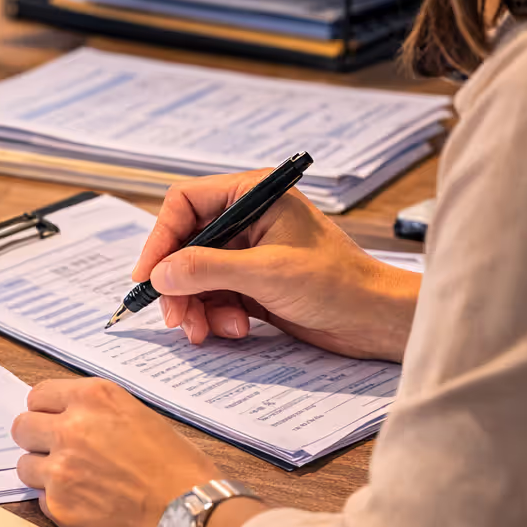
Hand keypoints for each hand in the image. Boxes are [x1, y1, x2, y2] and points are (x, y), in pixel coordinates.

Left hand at [12, 378, 221, 526]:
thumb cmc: (177, 465)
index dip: (45, 410)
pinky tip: (85, 502)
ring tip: (73, 481)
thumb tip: (67, 418)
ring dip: (42, 472)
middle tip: (56, 451)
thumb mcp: (138, 416)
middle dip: (36, 439)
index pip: (38, 395)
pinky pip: (40, 498)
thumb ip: (96, 412)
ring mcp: (60, 469)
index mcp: (93, 399)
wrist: (189, 513)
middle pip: (21, 427)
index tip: (53, 421)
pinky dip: (56, 501)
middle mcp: (70, 428)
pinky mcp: (59, 505)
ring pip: (24, 465)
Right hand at [134, 171, 420, 360]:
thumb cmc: (337, 284)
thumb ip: (206, 269)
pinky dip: (215, 315)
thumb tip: (159, 274)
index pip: (185, 203)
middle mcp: (247, 218)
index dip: (161, 238)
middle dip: (178, 284)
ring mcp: (248, 252)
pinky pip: (213, 295)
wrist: (377, 321)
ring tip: (209, 331)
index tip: (149, 275)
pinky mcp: (252, 282)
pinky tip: (235, 330)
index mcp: (253, 195)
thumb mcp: (265, 273)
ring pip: (195, 275)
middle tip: (176, 317)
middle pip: (185, 245)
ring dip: (196, 306)